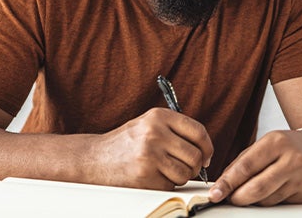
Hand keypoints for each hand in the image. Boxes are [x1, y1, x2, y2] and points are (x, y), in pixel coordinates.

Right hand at [90, 108, 212, 189]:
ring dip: (179, 177)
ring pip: (186, 173)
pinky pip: (171, 185)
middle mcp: (155, 132)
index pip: (198, 131)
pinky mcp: (145, 175)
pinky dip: (165, 185)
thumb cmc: (125, 143)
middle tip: (184, 168)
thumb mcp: (148, 125)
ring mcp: (150, 154)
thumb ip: (174, 130)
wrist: (94, 159)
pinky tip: (151, 177)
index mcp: (158, 116)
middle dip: (194, 166)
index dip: (207, 147)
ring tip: (164, 171)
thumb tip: (205, 147)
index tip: (206, 156)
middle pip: (195, 155)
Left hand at [209, 130, 301, 205]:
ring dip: (252, 200)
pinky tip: (268, 191)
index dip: (228, 182)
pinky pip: (280, 203)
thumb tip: (222, 183)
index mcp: (276, 142)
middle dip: (238, 197)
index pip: (246, 167)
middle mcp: (292, 159)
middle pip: (257, 187)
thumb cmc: (286, 146)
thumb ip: (242, 162)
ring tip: (247, 192)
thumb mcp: (264, 144)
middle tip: (227, 199)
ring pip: (267, 199)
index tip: (215, 192)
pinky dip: (267, 201)